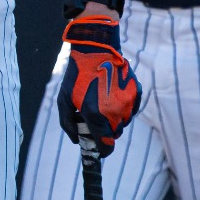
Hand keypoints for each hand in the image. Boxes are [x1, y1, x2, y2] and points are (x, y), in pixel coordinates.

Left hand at [56, 13, 142, 154]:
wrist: (96, 48)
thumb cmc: (77, 74)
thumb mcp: (64, 99)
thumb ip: (68, 123)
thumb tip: (76, 140)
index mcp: (96, 115)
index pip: (106, 145)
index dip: (102, 151)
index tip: (98, 150)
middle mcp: (115, 111)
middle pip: (115, 134)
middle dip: (106, 132)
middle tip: (95, 121)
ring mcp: (128, 101)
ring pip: (124, 121)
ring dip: (115, 119)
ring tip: (102, 103)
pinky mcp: (136, 92)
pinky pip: (132, 108)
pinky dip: (124, 107)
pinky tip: (113, 95)